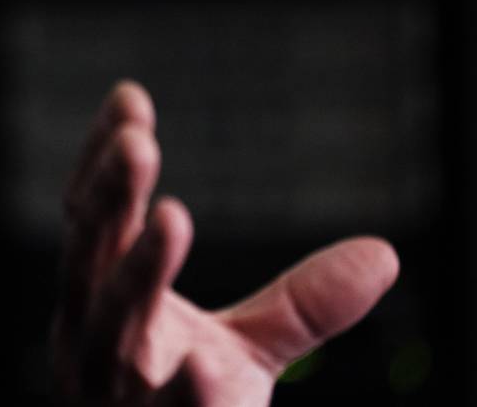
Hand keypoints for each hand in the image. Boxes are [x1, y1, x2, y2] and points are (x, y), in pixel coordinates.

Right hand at [51, 81, 399, 405]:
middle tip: (138, 140)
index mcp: (98, 300)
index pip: (90, 216)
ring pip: (112, 321)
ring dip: (139, 271)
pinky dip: (181, 392)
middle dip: (110, 198)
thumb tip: (386, 254)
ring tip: (171, 216)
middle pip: (89, 255)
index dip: (101, 160)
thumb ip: (303, 303)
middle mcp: (90, 336)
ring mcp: (112, 390)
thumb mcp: (246, 352)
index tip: (130, 99)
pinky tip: (206, 369)